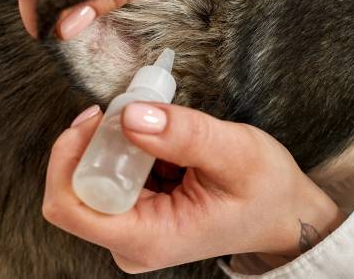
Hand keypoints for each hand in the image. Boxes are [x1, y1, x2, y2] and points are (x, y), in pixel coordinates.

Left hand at [43, 103, 344, 273]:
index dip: (71, 156)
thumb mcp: (236, 154)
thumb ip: (184, 135)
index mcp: (150, 238)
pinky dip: (129, 149)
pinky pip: (113, 175)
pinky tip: (161, 142)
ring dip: (117, 142)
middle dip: (101, 140)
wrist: (284, 215)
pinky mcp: (137, 215)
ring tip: (159, 127)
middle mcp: (132, 242)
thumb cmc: (267, 193)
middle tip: (138, 111)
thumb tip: (130, 116)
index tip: (99, 118)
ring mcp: (132, 230)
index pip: (70, 205)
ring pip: (94, 176)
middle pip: (78, 186)